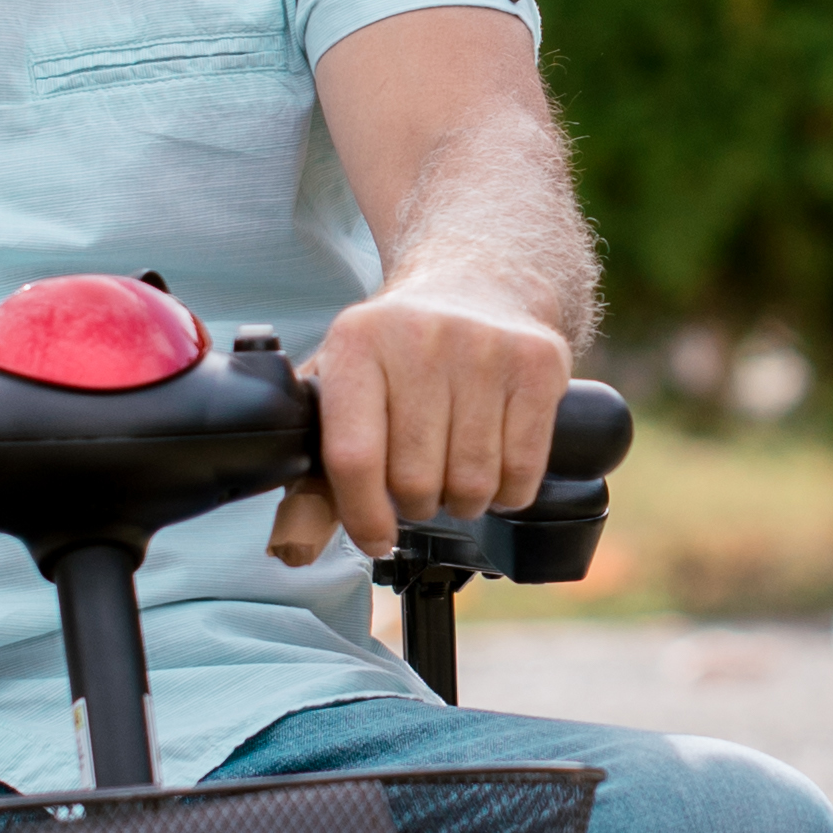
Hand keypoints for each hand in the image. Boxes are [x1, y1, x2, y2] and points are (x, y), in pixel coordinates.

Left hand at [274, 278, 564, 565]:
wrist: (481, 283)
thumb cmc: (399, 357)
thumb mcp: (342, 395)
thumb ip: (311, 478)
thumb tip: (295, 549)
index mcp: (356, 342)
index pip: (353, 457)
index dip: (364, 516)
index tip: (376, 537)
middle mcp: (420, 336)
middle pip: (415, 480)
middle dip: (417, 503)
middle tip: (420, 480)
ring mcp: (484, 347)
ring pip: (472, 484)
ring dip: (464, 501)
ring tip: (455, 470)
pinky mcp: (537, 364)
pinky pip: (522, 472)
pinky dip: (507, 493)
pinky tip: (494, 464)